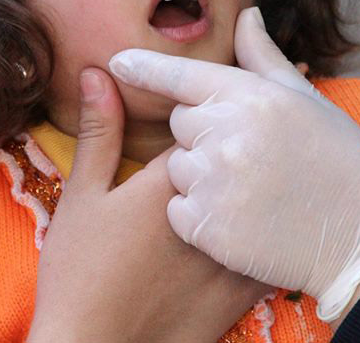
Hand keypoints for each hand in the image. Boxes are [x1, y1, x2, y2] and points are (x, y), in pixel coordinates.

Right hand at [27, 68, 269, 342]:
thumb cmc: (80, 271)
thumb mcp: (81, 197)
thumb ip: (99, 133)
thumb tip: (99, 73)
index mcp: (170, 179)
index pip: (206, 119)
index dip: (212, 104)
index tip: (220, 91)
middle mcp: (212, 207)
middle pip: (243, 152)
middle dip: (245, 133)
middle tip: (256, 112)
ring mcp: (233, 249)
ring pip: (268, 193)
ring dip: (271, 173)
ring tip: (276, 156)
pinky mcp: (246, 286)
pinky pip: (275, 241)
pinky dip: (278, 220)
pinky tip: (279, 210)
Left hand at [108, 8, 359, 322]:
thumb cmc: (340, 160)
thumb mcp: (306, 100)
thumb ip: (264, 57)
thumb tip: (246, 14)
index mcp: (250, 96)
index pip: (180, 75)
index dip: (144, 67)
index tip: (115, 60)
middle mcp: (226, 134)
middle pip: (180, 123)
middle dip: (203, 133)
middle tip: (250, 153)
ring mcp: (214, 182)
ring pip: (176, 168)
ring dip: (200, 176)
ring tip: (250, 189)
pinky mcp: (207, 227)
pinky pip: (177, 209)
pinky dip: (199, 215)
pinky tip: (240, 218)